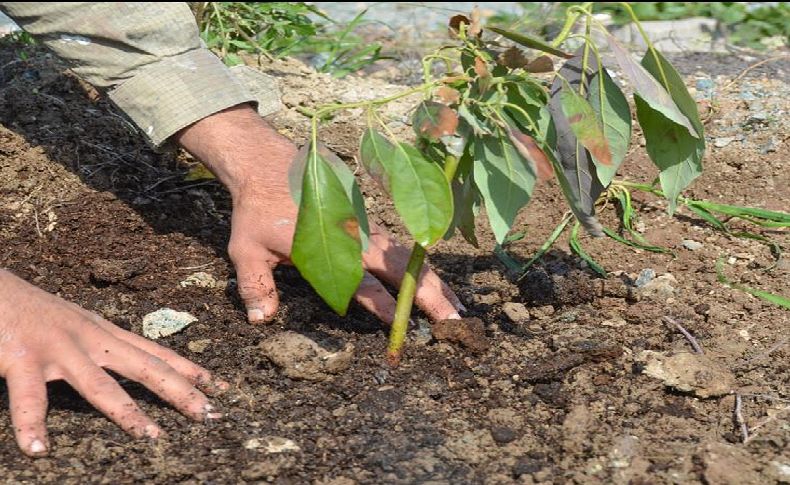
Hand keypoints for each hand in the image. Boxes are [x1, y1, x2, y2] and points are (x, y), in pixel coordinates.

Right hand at [0, 269, 226, 456]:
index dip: (191, 371)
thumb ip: (104, 345)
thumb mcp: (80, 325)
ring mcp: (60, 349)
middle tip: (210, 415)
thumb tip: (132, 363)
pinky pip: (29, 397)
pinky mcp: (23, 359)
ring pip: (101, 386)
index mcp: (105, 333)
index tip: (221, 387)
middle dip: (181, 392)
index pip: (157, 353)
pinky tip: (38, 449)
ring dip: (128, 413)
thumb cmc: (36, 311)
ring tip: (152, 437)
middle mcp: (91, 339)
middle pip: (146, 369)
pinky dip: (31, 425)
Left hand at [176, 105, 464, 323]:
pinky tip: (439, 285)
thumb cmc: (258, 209)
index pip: (362, 282)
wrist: (268, 165)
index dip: (382, 304)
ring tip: (458, 310)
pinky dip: (425, 269)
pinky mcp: (370, 225)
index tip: (401, 327)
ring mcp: (367, 230)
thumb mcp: (246, 249)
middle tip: (453, 325)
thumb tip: (261, 320)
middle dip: (429, 297)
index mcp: (330, 247)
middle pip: (402, 270)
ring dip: (435, 284)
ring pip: (410, 260)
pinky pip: (404, 250)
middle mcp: (356, 238)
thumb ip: (256, 285)